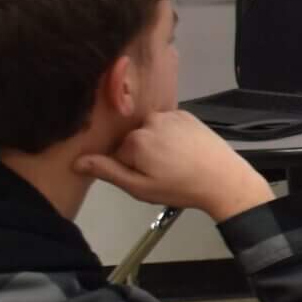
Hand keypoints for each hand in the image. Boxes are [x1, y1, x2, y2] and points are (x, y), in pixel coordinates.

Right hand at [75, 111, 275, 222]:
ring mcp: (169, 115)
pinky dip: (169, 135)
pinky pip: (166, 124)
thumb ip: (107, 172)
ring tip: (175, 162)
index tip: (146, 177)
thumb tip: (76, 162)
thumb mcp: (139, 187)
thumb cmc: (181, 187)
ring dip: (156, 144)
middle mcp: (150, 121)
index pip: (116, 153)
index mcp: (135, 140)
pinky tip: (182, 150)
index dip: (128, 168)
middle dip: (141, 155)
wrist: (224, 179)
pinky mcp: (185, 114)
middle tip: (163, 172)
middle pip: (132, 139)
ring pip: (149, 131)